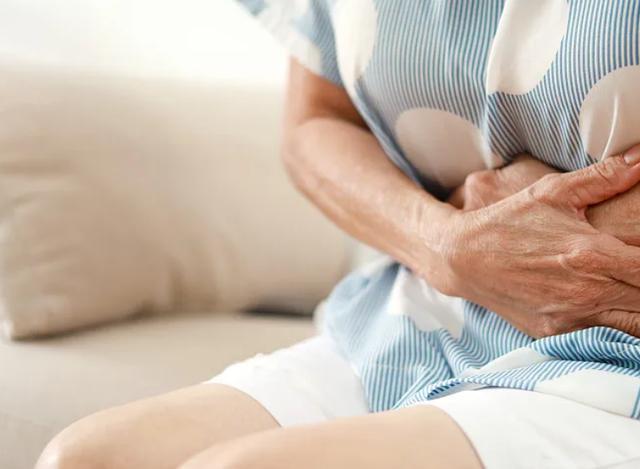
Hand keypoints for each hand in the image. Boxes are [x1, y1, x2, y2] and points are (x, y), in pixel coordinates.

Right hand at [438, 147, 639, 337]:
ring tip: (628, 287)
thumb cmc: (507, 222)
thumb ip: (603, 178)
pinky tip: (608, 302)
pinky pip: (600, 335)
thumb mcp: (551, 193)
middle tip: (636, 271)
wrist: (461, 257)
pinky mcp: (555, 332)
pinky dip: (613, 322)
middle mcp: (586, 293)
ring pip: (633, 328)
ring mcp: (570, 318)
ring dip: (637, 308)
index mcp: (593, 256)